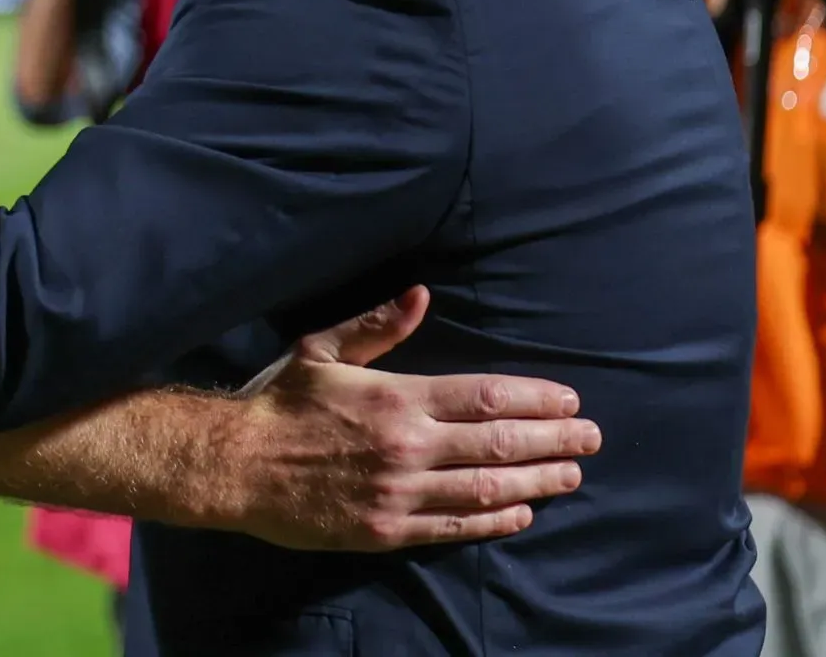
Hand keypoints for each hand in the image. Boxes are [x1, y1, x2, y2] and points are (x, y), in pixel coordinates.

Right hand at [202, 288, 598, 550]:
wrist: (234, 467)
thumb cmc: (277, 404)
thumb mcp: (320, 351)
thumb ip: (375, 326)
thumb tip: (421, 295)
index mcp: (397, 397)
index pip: (487, 397)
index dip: (537, 400)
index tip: (570, 402)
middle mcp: (408, 446)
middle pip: (500, 443)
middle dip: (554, 441)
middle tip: (591, 440)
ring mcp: (400, 493)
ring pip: (487, 488)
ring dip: (537, 481)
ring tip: (571, 476)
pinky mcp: (387, 530)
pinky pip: (455, 528)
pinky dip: (494, 521)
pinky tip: (522, 513)